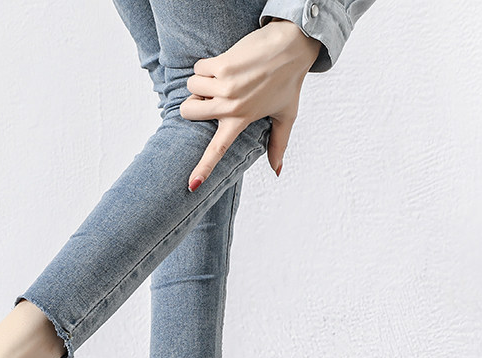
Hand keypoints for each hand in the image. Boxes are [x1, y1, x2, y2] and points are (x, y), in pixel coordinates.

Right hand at [180, 19, 321, 190]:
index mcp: (242, 121)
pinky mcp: (222, 65)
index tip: (192, 186)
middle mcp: (231, 106)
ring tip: (223, 77)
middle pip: (189, 111)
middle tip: (209, 96)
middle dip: (192, 103)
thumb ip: (278, 144)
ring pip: (192, 86)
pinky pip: (199, 68)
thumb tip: (277, 171)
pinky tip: (225, 64)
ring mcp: (225, 86)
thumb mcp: (286, 116)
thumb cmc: (289, 81)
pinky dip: (207, 65)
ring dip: (202, 81)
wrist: (292, 47)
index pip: (218, 151)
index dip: (203, 169)